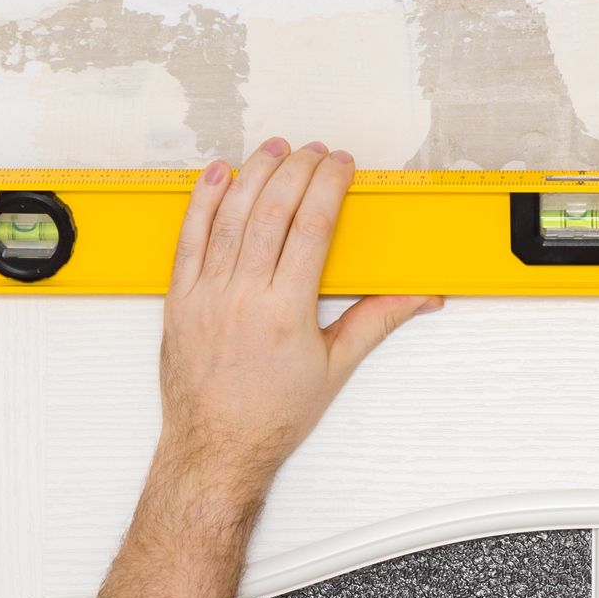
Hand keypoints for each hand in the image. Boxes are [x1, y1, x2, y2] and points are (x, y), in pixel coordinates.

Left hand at [155, 138, 441, 512]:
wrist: (216, 448)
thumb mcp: (335, 368)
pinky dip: (202, 201)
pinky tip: (217, 175)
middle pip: (271, 211)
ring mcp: (206, 295)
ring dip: (253, 174)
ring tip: (273, 150)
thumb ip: (377, 321)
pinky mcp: (179, 299)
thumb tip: (419, 297)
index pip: (311, 227)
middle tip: (313, 151)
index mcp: (286, 311)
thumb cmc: (271, 415)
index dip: (328, 187)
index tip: (340, 166)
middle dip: (296, 171)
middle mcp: (243, 297)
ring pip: (229, 216)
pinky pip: (188, 238)